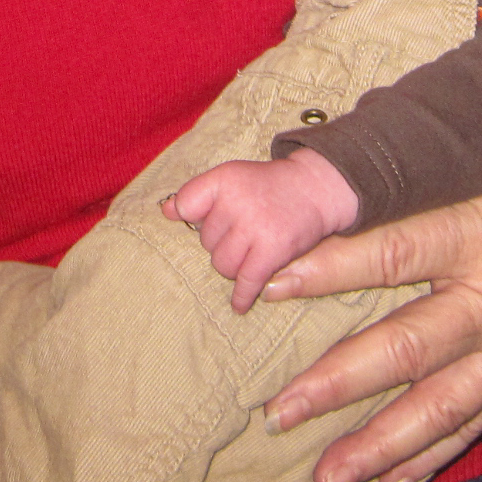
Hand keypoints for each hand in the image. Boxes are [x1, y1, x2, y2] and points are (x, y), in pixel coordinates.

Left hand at [164, 152, 360, 311]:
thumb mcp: (232, 176)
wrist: (315, 187)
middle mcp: (237, 202)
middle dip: (221, 242)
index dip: (193, 216)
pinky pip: (247, 282)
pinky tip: (240, 305)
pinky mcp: (272, 250)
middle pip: (206, 241)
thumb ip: (198, 194)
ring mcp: (255, 227)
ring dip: (234, 266)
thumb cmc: (267, 186)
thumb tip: (165, 211)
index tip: (202, 220)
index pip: (186, 204)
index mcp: (224, 179)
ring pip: (222, 265)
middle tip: (243, 233)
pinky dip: (242, 296)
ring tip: (250, 255)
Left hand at [260, 116, 481, 481]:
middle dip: (339, 385)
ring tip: (325, 479)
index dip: (329, 268)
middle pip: (408, 350)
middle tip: (276, 413)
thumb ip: (454, 154)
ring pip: (443, 405)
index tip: (266, 282)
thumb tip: (371, 142)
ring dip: (382, 445)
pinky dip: (439, 455)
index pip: (395, 253)